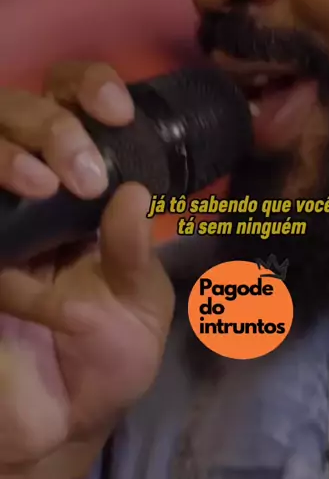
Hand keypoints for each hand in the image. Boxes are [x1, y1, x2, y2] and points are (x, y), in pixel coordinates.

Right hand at [0, 62, 174, 476]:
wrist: (56, 419)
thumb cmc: (105, 350)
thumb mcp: (138, 302)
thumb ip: (134, 253)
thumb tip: (135, 194)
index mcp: (81, 180)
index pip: (73, 100)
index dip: (89, 87)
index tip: (118, 113)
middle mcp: (28, 182)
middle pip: (15, 108)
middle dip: (50, 124)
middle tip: (83, 175)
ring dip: (7, 151)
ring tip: (41, 185)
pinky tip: (15, 214)